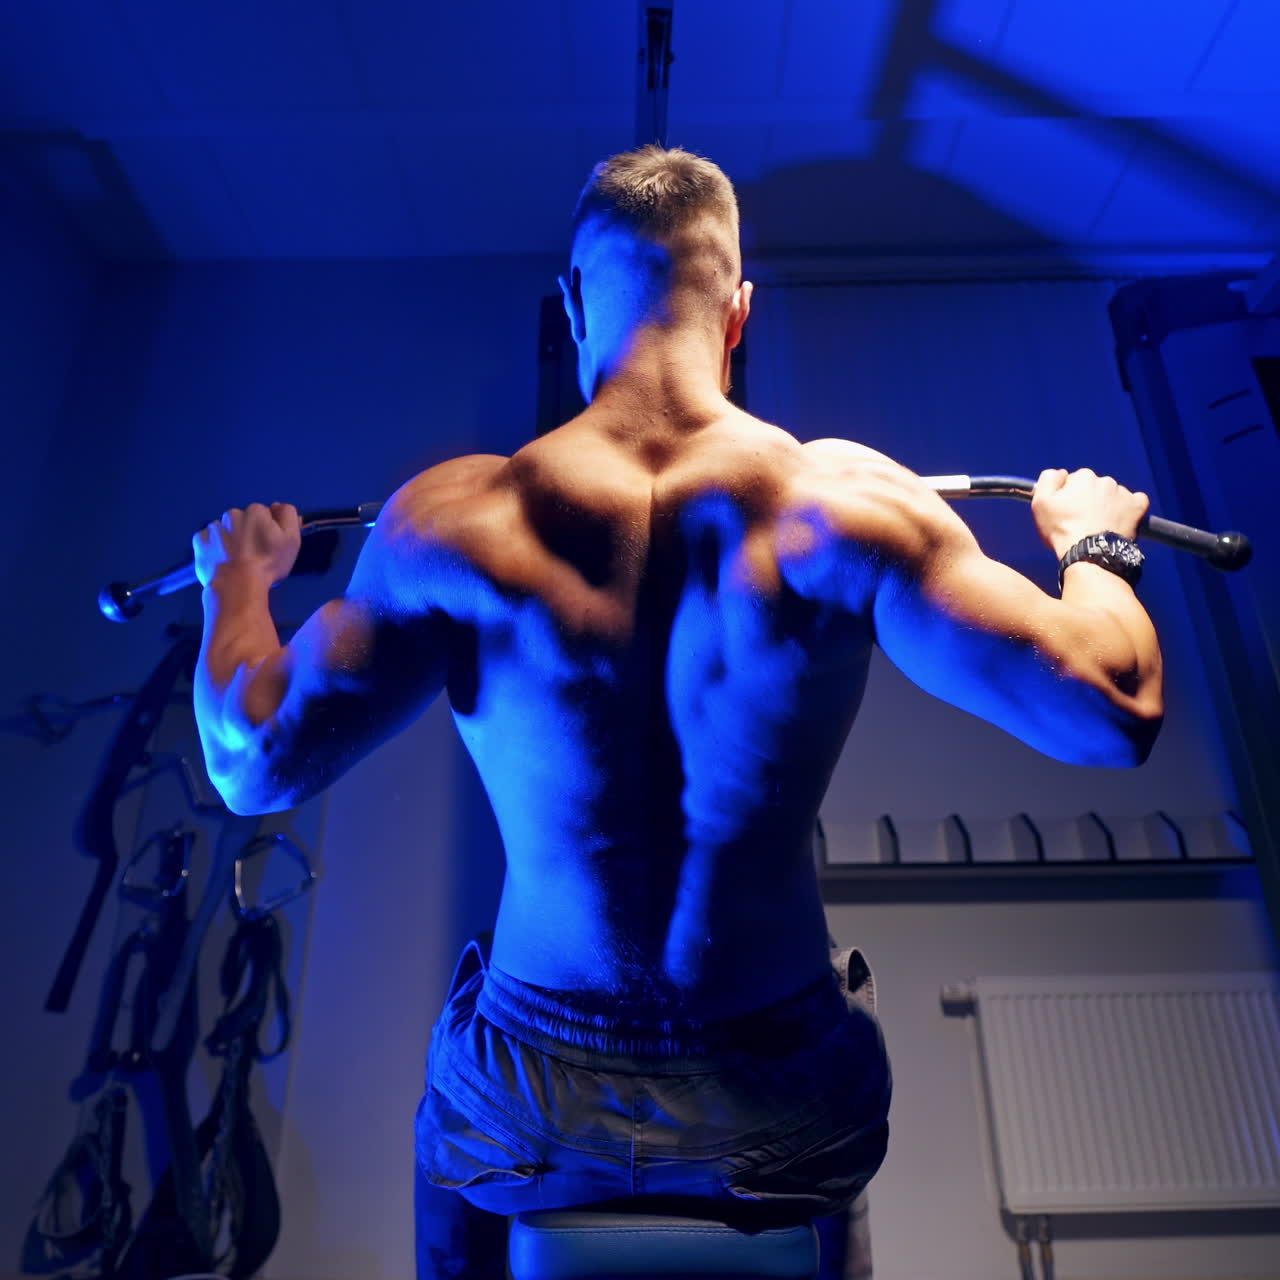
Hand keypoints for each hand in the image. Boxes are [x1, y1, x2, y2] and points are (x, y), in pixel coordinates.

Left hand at [193, 502, 301, 588]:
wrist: (237, 586)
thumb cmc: (268, 563)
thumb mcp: (291, 539)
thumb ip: (288, 515)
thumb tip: (278, 506)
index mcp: (256, 511)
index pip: (265, 514)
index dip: (269, 529)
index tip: (269, 545)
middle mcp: (232, 514)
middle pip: (243, 520)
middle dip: (248, 532)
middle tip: (254, 555)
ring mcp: (213, 527)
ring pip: (226, 529)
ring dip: (231, 539)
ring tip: (236, 560)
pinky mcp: (199, 541)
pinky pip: (209, 540)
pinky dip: (214, 547)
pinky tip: (222, 560)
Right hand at [1031, 468, 1148, 558]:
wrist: (1089, 553)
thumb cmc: (1062, 529)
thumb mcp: (1040, 502)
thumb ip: (1048, 479)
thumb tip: (1060, 473)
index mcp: (1083, 477)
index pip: (1074, 481)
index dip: (1068, 496)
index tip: (1066, 511)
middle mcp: (1105, 481)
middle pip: (1095, 487)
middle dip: (1089, 499)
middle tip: (1082, 520)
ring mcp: (1123, 493)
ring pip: (1113, 495)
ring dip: (1107, 505)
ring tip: (1099, 525)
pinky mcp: (1137, 507)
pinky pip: (1136, 501)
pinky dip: (1129, 508)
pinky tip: (1120, 519)